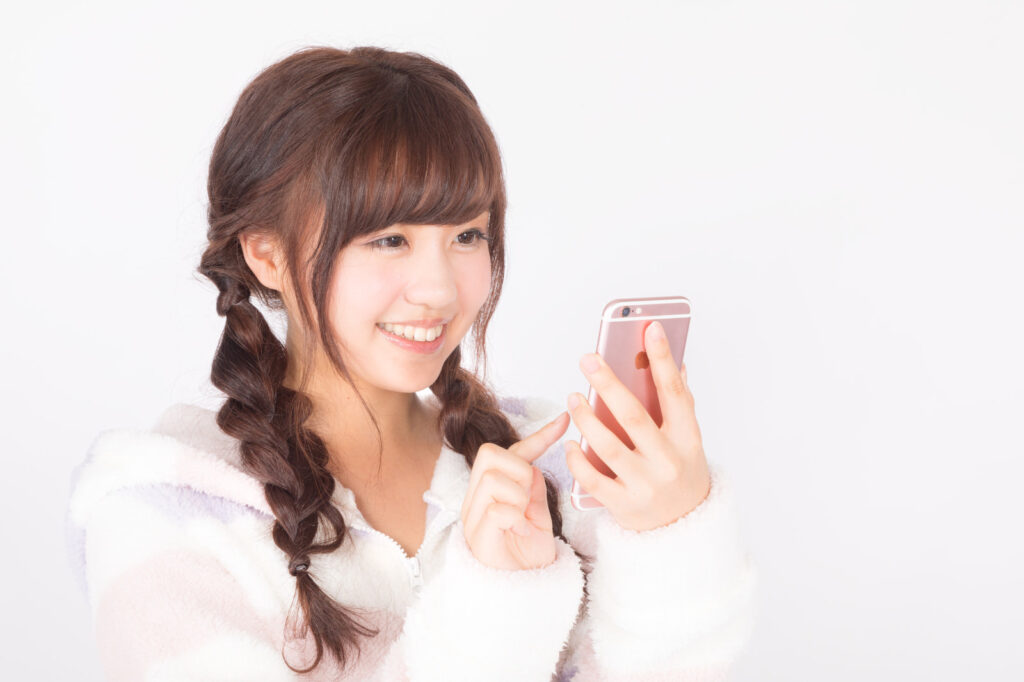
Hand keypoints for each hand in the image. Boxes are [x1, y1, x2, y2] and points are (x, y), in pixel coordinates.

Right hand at [459, 411, 569, 569]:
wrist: (525, 593)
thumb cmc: (528, 555)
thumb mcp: (537, 515)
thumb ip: (533, 489)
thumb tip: (534, 464)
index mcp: (491, 491)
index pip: (511, 452)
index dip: (539, 435)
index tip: (565, 419)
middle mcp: (476, 500)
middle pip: (491, 455)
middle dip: (519, 470)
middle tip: (528, 499)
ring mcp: (473, 518)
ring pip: (493, 480)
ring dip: (517, 497)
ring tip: (524, 519)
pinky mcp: (478, 538)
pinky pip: (496, 510)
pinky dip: (515, 519)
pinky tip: (523, 532)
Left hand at [565, 320, 711, 531]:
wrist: (685, 529)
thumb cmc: (680, 472)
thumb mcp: (687, 440)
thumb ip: (679, 403)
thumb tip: (675, 361)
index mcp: (687, 438)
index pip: (674, 392)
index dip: (663, 358)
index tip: (650, 327)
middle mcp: (667, 461)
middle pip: (633, 416)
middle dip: (608, 383)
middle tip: (588, 359)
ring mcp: (645, 485)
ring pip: (608, 446)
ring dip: (586, 418)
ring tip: (572, 396)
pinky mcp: (624, 505)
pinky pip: (593, 478)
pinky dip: (577, 459)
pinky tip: (569, 442)